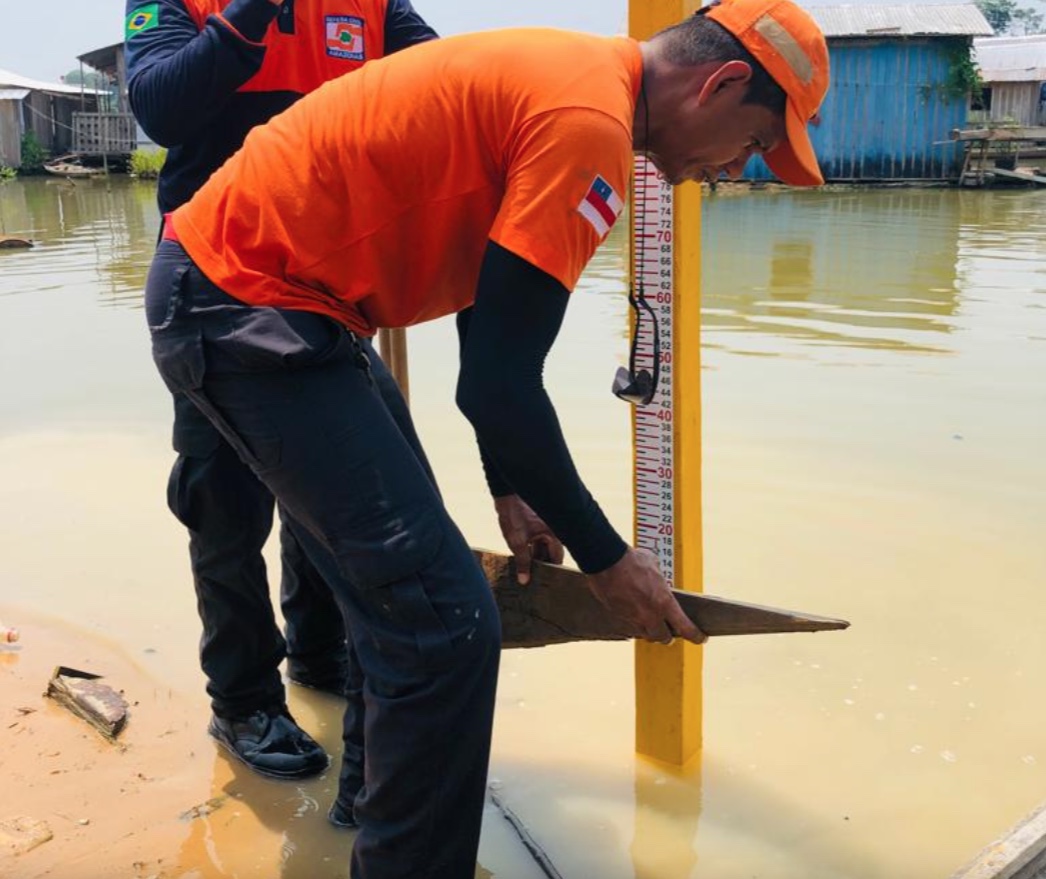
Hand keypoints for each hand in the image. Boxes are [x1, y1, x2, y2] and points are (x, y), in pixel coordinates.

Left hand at [493, 495, 564, 584]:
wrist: (506, 496)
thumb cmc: (513, 515)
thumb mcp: (517, 542)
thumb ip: (522, 562)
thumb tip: (524, 580)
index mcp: (554, 533)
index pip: (558, 557)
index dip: (553, 570)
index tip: (547, 582)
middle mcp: (553, 529)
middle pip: (551, 553)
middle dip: (543, 565)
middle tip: (536, 579)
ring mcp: (545, 526)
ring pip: (544, 546)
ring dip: (537, 557)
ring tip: (529, 571)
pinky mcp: (537, 524)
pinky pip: (538, 540)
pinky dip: (533, 548)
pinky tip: (524, 558)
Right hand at [587, 547, 706, 644]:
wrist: (606, 561)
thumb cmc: (632, 560)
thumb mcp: (654, 566)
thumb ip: (659, 578)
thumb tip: (658, 578)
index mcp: (664, 603)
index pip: (685, 628)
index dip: (696, 636)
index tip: (701, 638)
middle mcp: (650, 616)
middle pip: (664, 638)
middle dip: (668, 636)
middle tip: (669, 632)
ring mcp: (633, 618)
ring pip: (645, 634)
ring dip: (650, 631)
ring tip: (651, 624)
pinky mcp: (619, 616)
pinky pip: (631, 626)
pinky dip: (635, 623)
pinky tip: (634, 613)